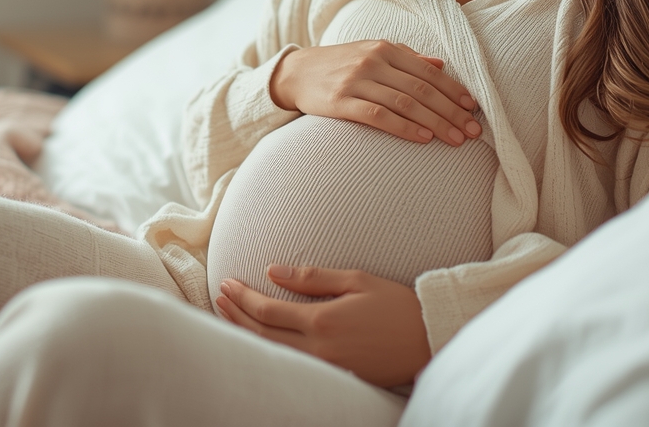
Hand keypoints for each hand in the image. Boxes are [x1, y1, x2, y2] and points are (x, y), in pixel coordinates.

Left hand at [214, 266, 432, 387]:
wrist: (428, 339)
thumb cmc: (396, 305)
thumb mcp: (357, 280)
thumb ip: (313, 278)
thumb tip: (273, 271)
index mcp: (322, 320)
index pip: (268, 310)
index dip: (243, 296)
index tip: (227, 282)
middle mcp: (319, 348)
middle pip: (262, 334)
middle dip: (236, 314)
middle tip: (220, 296)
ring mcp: (326, 366)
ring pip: (272, 352)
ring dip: (246, 333)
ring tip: (228, 315)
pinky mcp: (335, 376)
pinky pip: (292, 364)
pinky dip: (268, 350)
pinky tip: (259, 339)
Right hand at [269, 40, 480, 145]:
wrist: (296, 72)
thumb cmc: (340, 64)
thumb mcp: (372, 52)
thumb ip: (407, 58)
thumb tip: (441, 64)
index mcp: (385, 48)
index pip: (428, 72)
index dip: (454, 90)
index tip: (473, 108)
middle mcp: (372, 62)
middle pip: (421, 90)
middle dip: (451, 112)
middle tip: (473, 131)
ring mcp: (356, 82)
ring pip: (405, 104)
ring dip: (435, 123)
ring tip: (455, 139)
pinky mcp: (340, 102)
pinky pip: (378, 116)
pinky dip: (404, 128)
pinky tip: (422, 138)